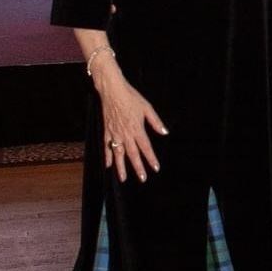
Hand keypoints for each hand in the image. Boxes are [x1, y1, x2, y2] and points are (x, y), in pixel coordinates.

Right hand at [94, 66, 167, 182]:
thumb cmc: (131, 98)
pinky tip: (108, 165)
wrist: (112, 91)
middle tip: (142, 178)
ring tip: (123, 178)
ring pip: (118, 154)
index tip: (156, 168)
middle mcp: (126, 134)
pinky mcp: (107, 131)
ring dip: (121, 167)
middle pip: (133, 154)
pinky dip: (107, 156)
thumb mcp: (147, 108)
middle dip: (138, 167)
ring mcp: (115, 133)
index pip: (146, 148)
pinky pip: (106, 146)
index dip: (151, 159)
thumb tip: (164, 132)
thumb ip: (156, 122)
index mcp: (137, 129)